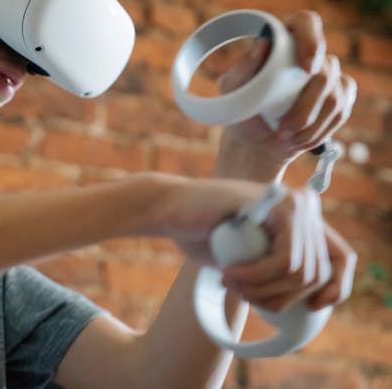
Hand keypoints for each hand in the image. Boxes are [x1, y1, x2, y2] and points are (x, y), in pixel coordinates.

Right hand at [161, 179, 355, 311]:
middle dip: (279, 298)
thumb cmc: (203, 235)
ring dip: (263, 290)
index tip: (310, 309)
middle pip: (316, 273)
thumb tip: (309, 304)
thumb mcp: (249, 260)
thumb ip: (277, 271)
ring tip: (232, 286)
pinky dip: (257, 277)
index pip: (342, 258)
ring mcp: (292, 201)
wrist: (170, 209)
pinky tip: (230, 275)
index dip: (334, 289)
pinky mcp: (274, 204)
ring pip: (300, 270)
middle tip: (242, 296)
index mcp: (304, 217)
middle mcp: (304, 205)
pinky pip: (284, 258)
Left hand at [218, 11, 356, 169]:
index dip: (312, 41)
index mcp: (283, 41)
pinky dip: (319, 132)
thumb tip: (263, 44)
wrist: (252, 141)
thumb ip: (244, 68)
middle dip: (305, 107)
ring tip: (284, 139)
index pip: (307, 23)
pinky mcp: (339, 98)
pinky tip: (299, 141)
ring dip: (310, 124)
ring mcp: (328, 76)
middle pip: (325, 70)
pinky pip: (340, 112)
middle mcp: (309, 54)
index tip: (307, 68)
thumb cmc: (240, 109)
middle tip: (282, 130)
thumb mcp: (232, 90)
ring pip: (334, 97)